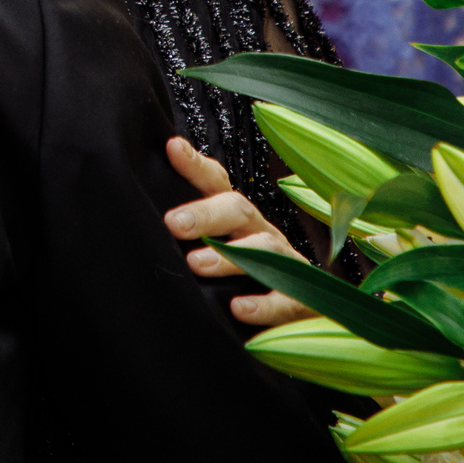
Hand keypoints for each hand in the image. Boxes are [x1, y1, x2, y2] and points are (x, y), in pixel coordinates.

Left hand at [162, 137, 313, 328]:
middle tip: (174, 223)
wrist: (303, 313)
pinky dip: (264, 305)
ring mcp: (285, 263)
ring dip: (230, 256)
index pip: (216, 183)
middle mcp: (261, 232)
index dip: (196, 165)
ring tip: (197, 264)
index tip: (173, 149)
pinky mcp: (301, 300)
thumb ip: (189, 226)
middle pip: (238, 210)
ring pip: (263, 250)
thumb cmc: (247, 274)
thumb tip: (160, 193)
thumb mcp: (217, 246)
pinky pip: (287, 300)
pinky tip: (239, 308)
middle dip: (206, 214)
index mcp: (238, 217)